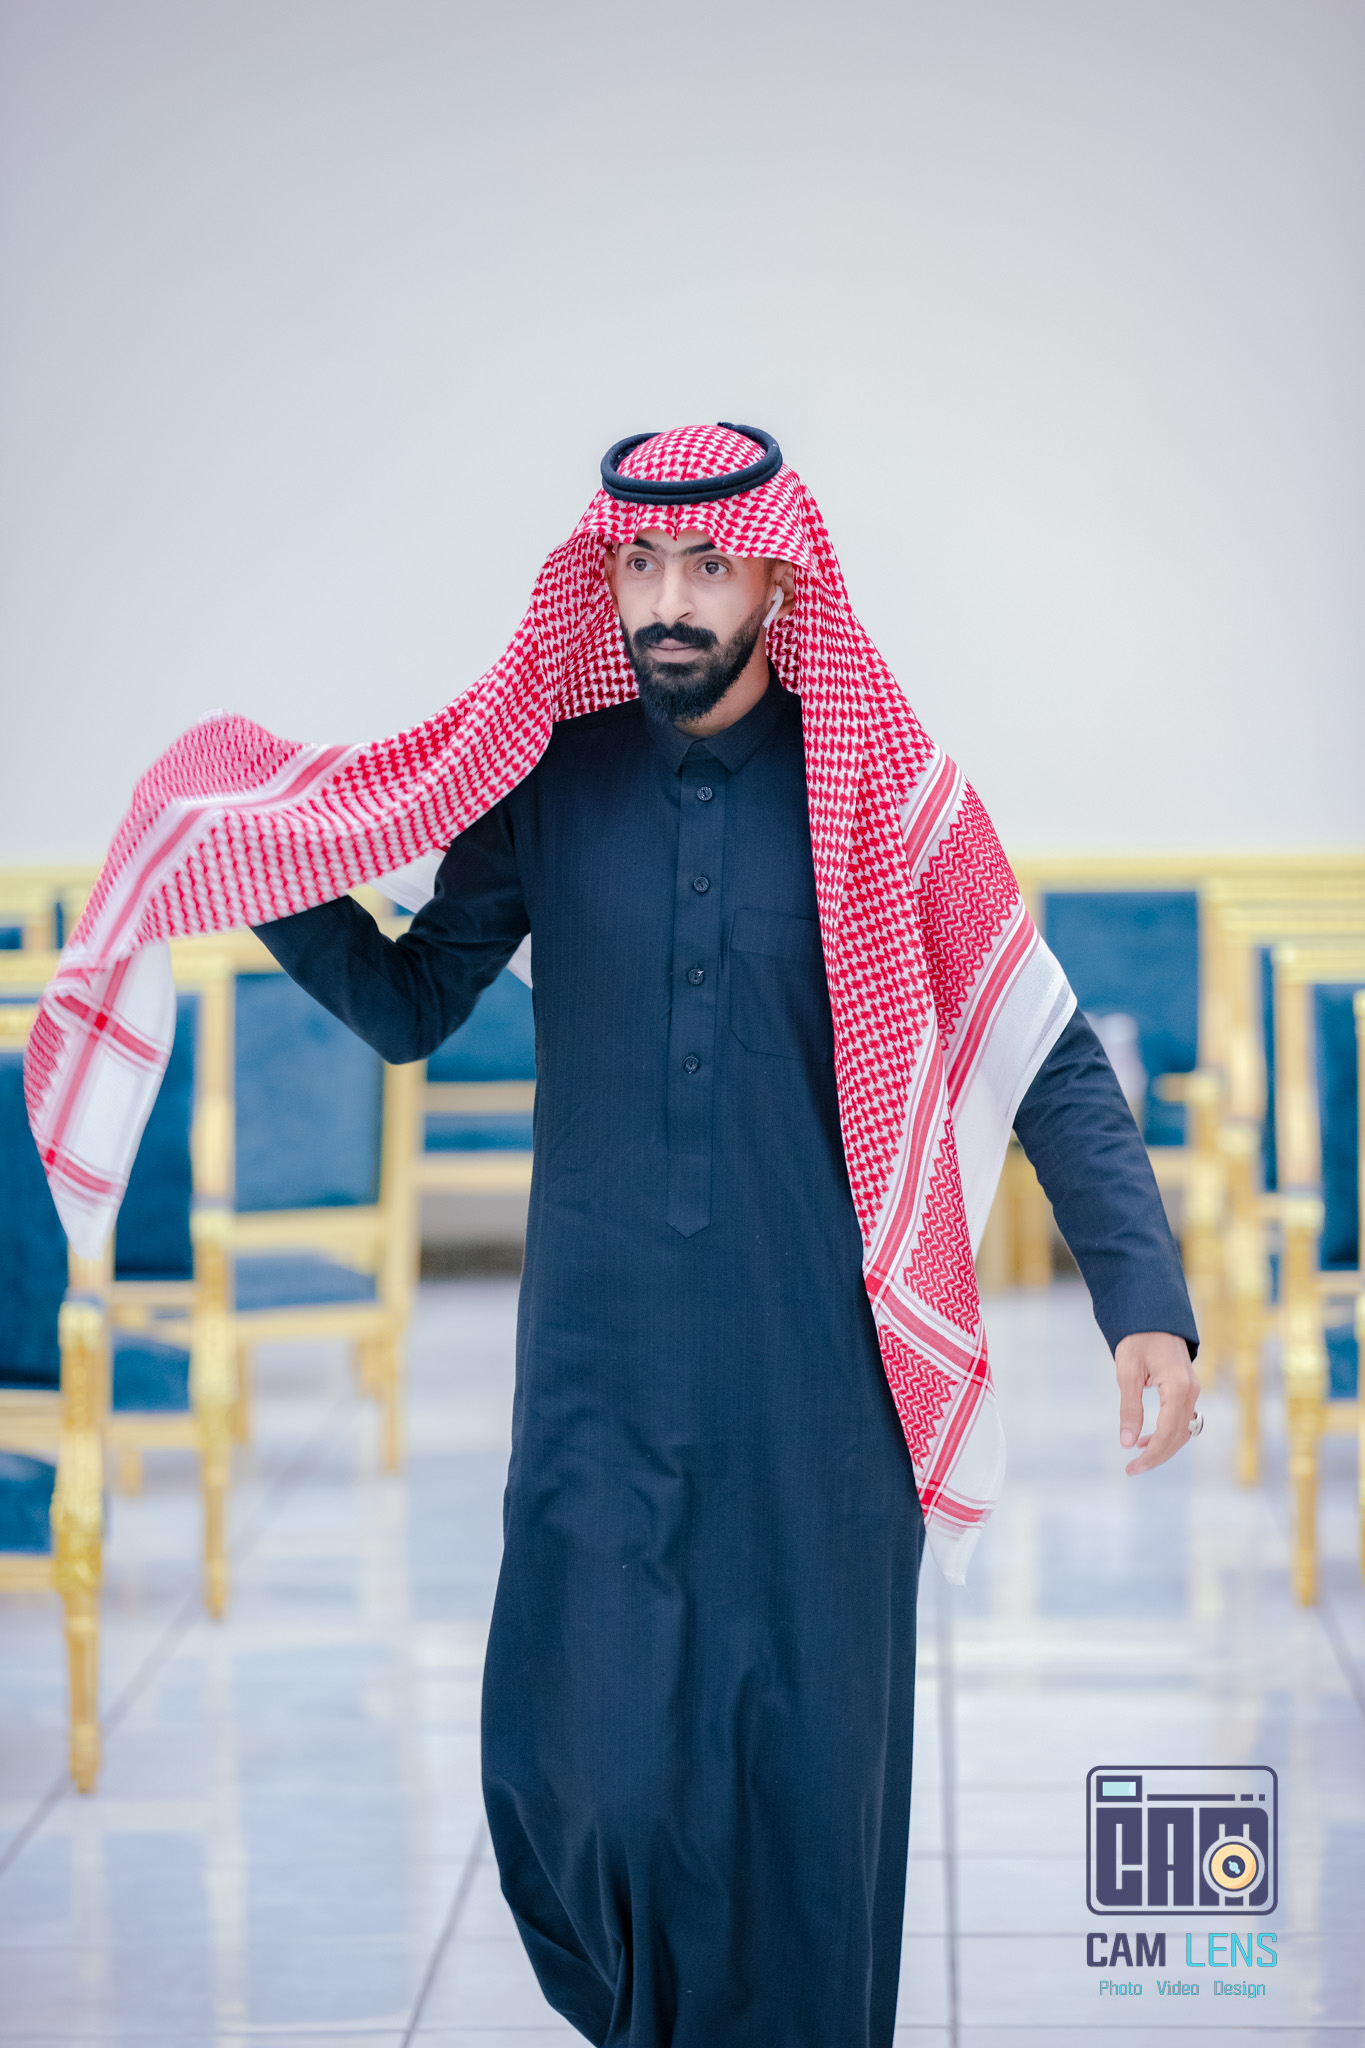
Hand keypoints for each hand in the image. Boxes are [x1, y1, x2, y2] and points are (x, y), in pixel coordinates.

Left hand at [1114, 1331, 1200, 1475]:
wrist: (1153, 1316)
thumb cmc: (1138, 1340)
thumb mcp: (1127, 1373)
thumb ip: (1129, 1409)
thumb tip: (1127, 1443)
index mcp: (1178, 1388)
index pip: (1168, 1433)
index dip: (1151, 1455)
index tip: (1131, 1468)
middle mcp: (1191, 1392)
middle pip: (1178, 1437)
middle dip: (1156, 1456)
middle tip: (1132, 1469)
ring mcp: (1193, 1391)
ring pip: (1182, 1431)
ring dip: (1162, 1447)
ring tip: (1137, 1455)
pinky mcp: (1188, 1390)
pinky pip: (1182, 1420)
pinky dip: (1167, 1434)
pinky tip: (1147, 1438)